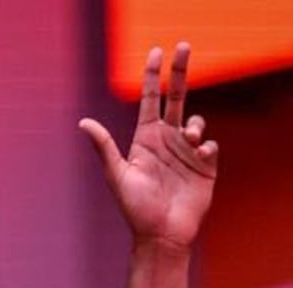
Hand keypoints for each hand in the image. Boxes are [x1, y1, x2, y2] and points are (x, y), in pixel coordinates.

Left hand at [78, 43, 217, 249]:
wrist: (162, 236)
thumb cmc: (136, 210)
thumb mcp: (118, 176)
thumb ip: (104, 147)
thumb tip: (82, 123)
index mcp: (146, 139)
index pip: (150, 99)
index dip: (153, 75)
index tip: (156, 52)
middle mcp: (168, 141)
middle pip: (176, 97)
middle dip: (180, 71)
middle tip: (185, 45)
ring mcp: (187, 152)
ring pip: (195, 120)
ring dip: (194, 123)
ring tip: (190, 138)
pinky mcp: (205, 167)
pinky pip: (210, 145)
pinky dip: (206, 146)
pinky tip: (199, 156)